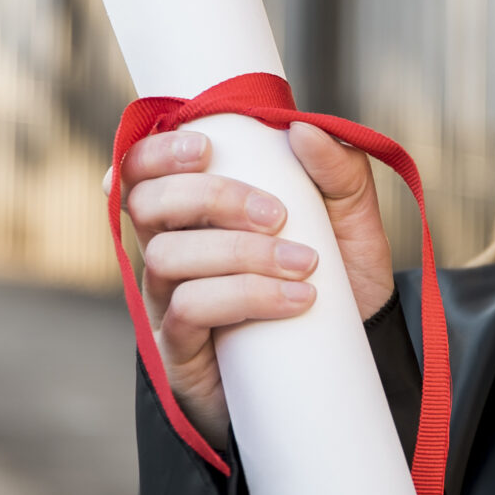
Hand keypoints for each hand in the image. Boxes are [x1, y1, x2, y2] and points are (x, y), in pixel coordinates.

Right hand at [112, 123, 396, 451]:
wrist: (353, 365)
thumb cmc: (340, 286)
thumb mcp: (351, 224)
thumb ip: (338, 172)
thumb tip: (303, 129)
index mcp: (197, 214)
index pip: (141, 170)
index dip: (155, 151)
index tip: (206, 147)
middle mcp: (172, 252)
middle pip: (145, 205)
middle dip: (210, 197)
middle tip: (277, 214)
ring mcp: (170, 303)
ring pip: (165, 257)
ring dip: (238, 252)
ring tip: (305, 264)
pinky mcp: (181, 351)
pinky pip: (186, 311)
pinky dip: (241, 296)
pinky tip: (295, 301)